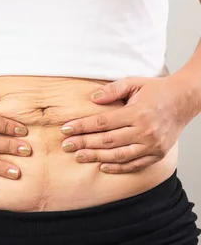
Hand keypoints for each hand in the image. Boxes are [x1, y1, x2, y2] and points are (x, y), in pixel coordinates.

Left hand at [59, 76, 194, 173]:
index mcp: (137, 113)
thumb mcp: (134, 82)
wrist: (184, 100)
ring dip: (96, 157)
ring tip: (79, 156)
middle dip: (84, 143)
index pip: (103, 122)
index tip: (65, 129)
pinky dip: (118, 167)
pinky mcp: (158, 154)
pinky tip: (102, 166)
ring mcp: (152, 145)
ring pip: (119, 155)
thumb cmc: (157, 90)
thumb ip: (112, 89)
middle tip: (66, 145)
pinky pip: (134, 164)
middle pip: (107, 140)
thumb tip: (92, 98)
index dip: (82, 126)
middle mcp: (145, 131)